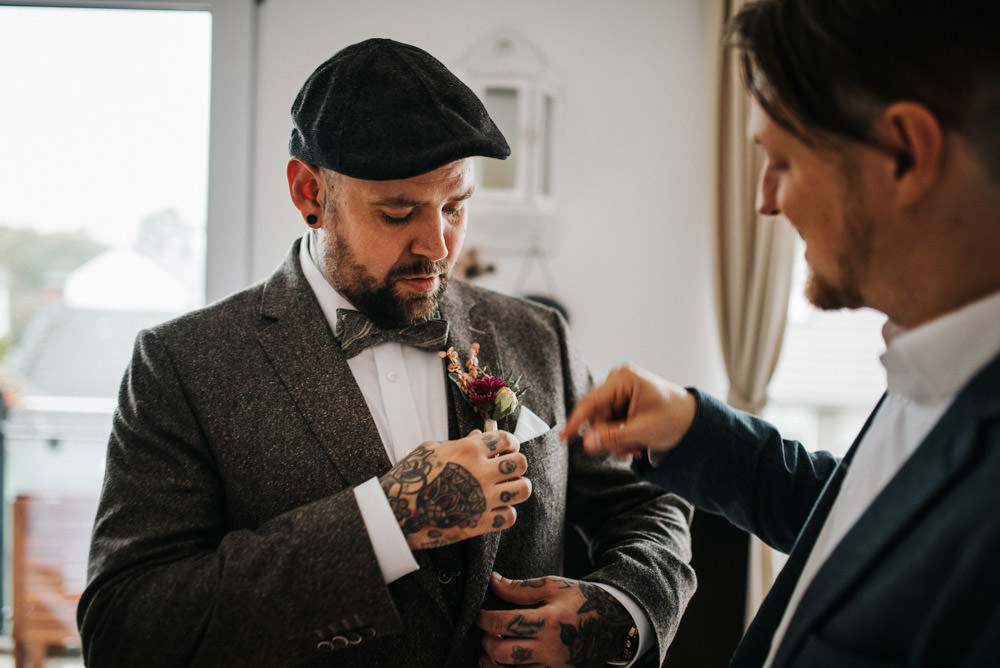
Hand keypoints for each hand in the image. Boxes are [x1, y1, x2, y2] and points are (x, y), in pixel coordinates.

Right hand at [379, 430, 529, 549]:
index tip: (507, 448)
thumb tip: (478, 435)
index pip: (506, 439)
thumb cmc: (409, 478)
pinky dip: (505, 513)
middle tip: (507, 470)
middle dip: (517, 464)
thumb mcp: (429, 450)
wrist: (395, 513)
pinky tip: (494, 510)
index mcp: (468, 450)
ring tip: (506, 489)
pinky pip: (510, 516)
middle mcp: (480, 472)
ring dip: (517, 488)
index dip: (510, 443)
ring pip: (523, 489)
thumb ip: (458, 442)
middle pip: (520, 463)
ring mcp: (482, 498)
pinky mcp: (480, 523)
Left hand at [477, 573, 633, 667]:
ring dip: (493, 661)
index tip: (478, 614)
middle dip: (486, 641)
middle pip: (502, 653)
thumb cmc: (580, 599)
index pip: (504, 623)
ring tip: (489, 650)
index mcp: (548, 620)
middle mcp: (551, 647)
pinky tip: (504, 662)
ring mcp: (555, 665)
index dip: (483, 619)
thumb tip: (492, 581)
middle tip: (486, 632)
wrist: (613, 621)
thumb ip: (520, 588)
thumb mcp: (552, 586)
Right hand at [560, 363, 696, 457]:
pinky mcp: (622, 399)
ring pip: (602, 421)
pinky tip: (634, 441)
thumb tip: (587, 444)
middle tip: (627, 452)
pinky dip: (620, 435)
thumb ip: (613, 438)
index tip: (563, 438)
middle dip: (609, 437)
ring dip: (616, 439)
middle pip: (597, 415)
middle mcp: (618, 380)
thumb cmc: (675, 419)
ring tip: (635, 447)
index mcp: (624, 379)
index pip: (591, 402)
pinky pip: (610, 421)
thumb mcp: (644, 432)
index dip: (576, 422)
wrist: (693, 419)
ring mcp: (620, 389)